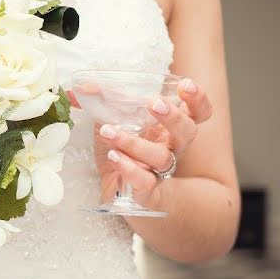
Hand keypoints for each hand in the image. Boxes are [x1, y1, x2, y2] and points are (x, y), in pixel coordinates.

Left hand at [87, 78, 213, 203]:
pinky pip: (145, 181)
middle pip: (188, 132)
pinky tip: (114, 157)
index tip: (184, 85)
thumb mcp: (110, 121)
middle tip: (154, 104)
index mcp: (169, 127)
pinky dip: (130, 169)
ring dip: (135, 143)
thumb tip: (81, 86)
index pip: (197, 112)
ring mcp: (161, 171)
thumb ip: (99, 101)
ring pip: (161, 157)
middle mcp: (171, 148)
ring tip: (108, 132)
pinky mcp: (147, 191)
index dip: (198, 99)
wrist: (118, 193)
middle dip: (174, 117)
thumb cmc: (121, 151)